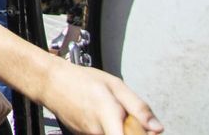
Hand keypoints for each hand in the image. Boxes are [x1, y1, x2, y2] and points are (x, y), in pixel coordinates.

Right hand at [41, 58, 161, 134]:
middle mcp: (99, 132)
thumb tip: (157, 127)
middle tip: (131, 118)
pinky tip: (103, 114)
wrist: (51, 82)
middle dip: (133, 131)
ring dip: (121, 129)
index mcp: (109, 117)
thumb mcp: (115, 85)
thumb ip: (138, 107)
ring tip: (114, 112)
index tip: (148, 130)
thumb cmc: (80, 80)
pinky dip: (109, 128)